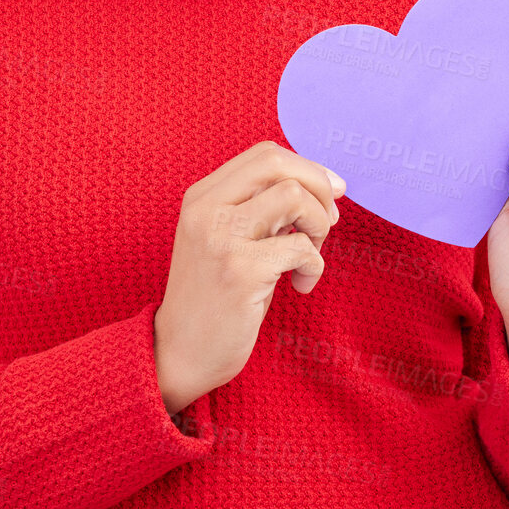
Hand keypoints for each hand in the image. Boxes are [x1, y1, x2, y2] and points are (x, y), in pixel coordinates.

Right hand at [154, 140, 344, 416]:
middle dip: (318, 186)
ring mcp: (221, 239)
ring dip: (318, 224)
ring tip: (310, 253)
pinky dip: (314, 266)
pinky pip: (301, 247)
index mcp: (202, 196)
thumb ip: (262, 208)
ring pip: (294, 196)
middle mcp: (206, 210)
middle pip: (278, 164)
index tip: (329, 193)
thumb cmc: (216, 296)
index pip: (265, 154)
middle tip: (329, 220)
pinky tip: (300, 286)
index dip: (307, 167)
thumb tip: (327, 185)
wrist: (179, 354)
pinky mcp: (240, 271)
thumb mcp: (228, 239)